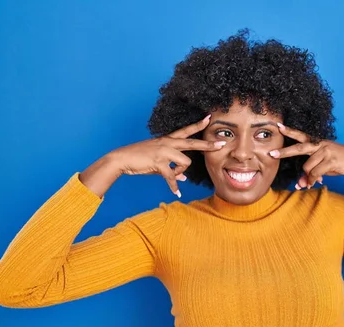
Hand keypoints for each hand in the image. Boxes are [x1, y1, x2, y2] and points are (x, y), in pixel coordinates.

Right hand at [110, 115, 224, 196]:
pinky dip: (174, 186)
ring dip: (181, 172)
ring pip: (185, 162)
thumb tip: (183, 179)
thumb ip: (173, 169)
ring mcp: (163, 151)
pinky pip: (172, 176)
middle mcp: (168, 143)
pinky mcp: (158, 162)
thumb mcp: (159, 163)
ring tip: (174, 177)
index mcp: (168, 140)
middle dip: (208, 144)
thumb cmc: (140, 159)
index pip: (186, 130)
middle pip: (192, 143)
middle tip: (222, 144)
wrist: (122, 159)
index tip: (209, 118)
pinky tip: (176, 193)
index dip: (198, 125)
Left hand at [269, 123, 343, 188]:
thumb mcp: (325, 167)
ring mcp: (326, 151)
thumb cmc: (342, 163)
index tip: (279, 127)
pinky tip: (317, 182)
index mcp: (319, 143)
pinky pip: (315, 173)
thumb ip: (312, 172)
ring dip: (308, 177)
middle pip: (298, 148)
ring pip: (307, 167)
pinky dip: (313, 180)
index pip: (302, 136)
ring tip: (312, 182)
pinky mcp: (331, 160)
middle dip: (284, 152)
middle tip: (271, 154)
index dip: (290, 132)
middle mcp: (321, 145)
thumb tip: (301, 184)